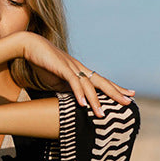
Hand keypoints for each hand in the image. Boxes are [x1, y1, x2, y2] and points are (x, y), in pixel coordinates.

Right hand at [20, 32, 134, 117]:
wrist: (30, 46)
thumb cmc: (42, 63)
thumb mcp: (57, 80)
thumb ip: (67, 89)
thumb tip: (76, 100)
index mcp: (80, 71)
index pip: (101, 81)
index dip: (115, 89)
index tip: (127, 96)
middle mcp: (80, 68)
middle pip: (102, 82)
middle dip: (116, 92)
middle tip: (129, 102)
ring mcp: (72, 67)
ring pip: (88, 85)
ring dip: (95, 101)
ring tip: (101, 114)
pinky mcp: (62, 67)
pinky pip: (73, 82)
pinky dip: (78, 93)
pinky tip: (83, 104)